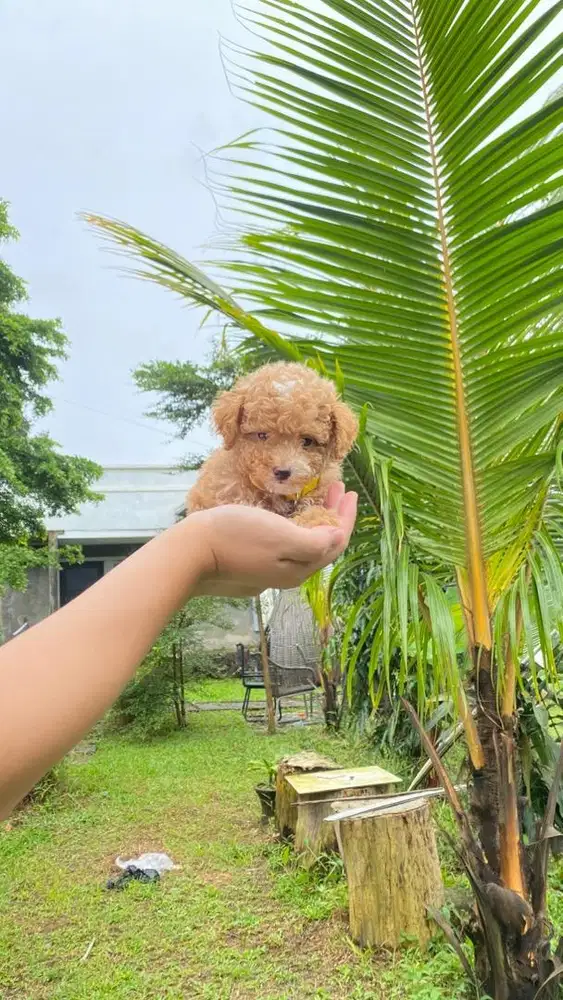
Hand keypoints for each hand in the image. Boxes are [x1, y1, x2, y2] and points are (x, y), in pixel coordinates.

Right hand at [191, 483, 356, 595]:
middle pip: (321, 544)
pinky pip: (285, 544)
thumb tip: (338, 538)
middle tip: (337, 489)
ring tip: (319, 498)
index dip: (346, 517)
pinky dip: (297, 526)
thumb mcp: (282, 537)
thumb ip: (314, 541)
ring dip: (315, 520)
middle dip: (333, 516)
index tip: (349, 492)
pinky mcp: (251, 563)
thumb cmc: (237, 538)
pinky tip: (289, 515)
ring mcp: (268, 569)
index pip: (335, 543)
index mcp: (299, 568)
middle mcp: (287, 573)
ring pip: (303, 545)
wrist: (191, 553)